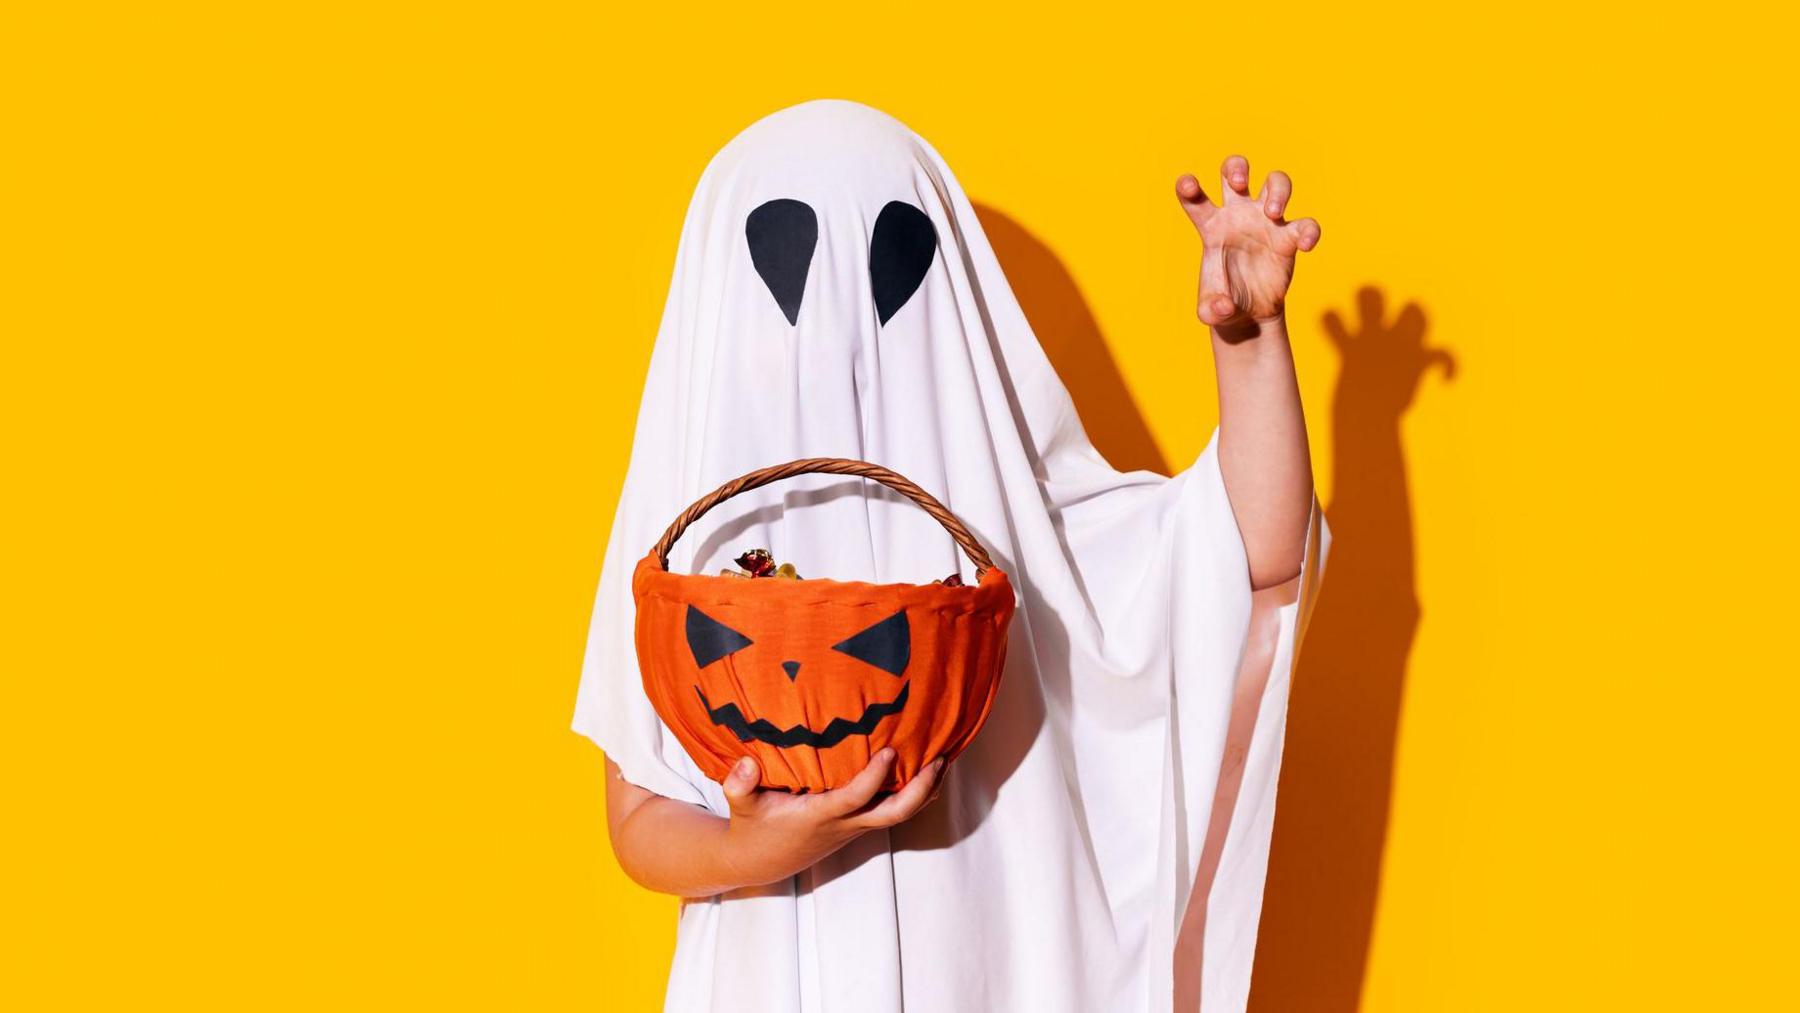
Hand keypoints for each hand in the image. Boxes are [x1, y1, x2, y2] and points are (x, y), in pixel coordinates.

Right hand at [717, 749, 944, 887]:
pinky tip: (925, 772)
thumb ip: (739, 784)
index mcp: (819, 817)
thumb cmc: (753, 826)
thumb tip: (744, 764)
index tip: (890, 751)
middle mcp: (844, 825)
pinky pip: (893, 811)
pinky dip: (913, 794)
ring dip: (924, 791)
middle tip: (939, 759)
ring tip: (943, 760)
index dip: (874, 778)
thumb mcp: (740, 805)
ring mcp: (855, 828)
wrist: (760, 861)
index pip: (854, 798)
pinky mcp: (857, 826)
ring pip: (900, 814)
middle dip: (919, 789)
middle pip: (894, 814)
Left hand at [1176, 156, 1321, 334]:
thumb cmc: (1224, 301)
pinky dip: (1310, 230)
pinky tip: (1306, 244)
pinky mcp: (1289, 238)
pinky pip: (1306, 224)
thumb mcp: (1211, 311)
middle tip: (1239, 183)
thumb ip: (1211, 309)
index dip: (1188, 187)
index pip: (1196, 199)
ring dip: (1277, 190)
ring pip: (1276, 183)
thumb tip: (1223, 306)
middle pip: (1235, 172)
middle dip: (1236, 168)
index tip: (1187, 183)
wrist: (1250, 312)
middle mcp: (1237, 216)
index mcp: (1211, 226)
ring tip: (1272, 212)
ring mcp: (1266, 222)